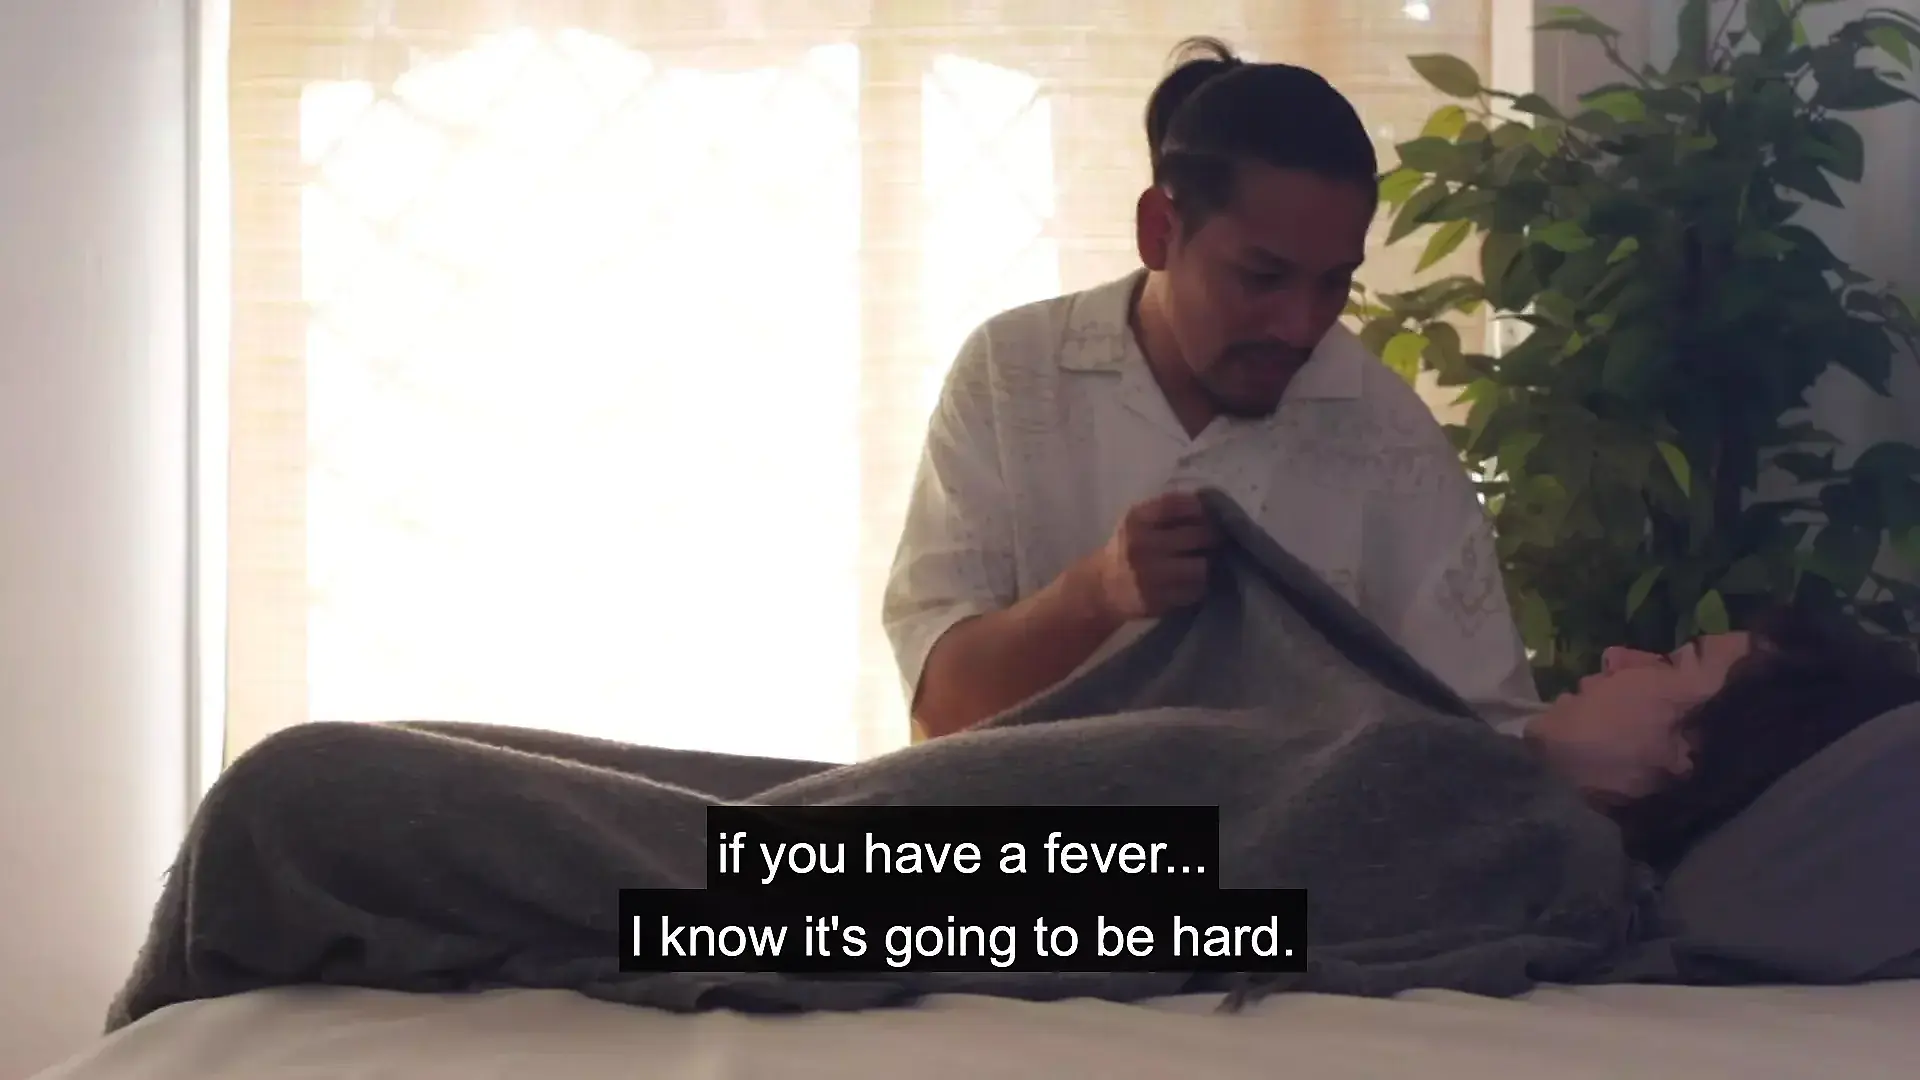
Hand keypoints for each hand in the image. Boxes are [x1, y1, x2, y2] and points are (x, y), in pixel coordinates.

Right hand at [1090, 492, 1217, 621]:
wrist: (1102, 587)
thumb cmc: (1126, 548)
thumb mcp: (1137, 523)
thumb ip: (1166, 511)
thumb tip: (1208, 504)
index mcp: (1137, 520)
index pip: (1178, 505)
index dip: (1200, 508)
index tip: (1207, 513)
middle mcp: (1142, 545)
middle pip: (1198, 536)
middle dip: (1212, 537)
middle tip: (1216, 539)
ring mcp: (1150, 575)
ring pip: (1200, 567)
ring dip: (1206, 564)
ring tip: (1205, 562)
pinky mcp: (1157, 601)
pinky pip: (1194, 591)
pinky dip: (1198, 586)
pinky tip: (1192, 582)